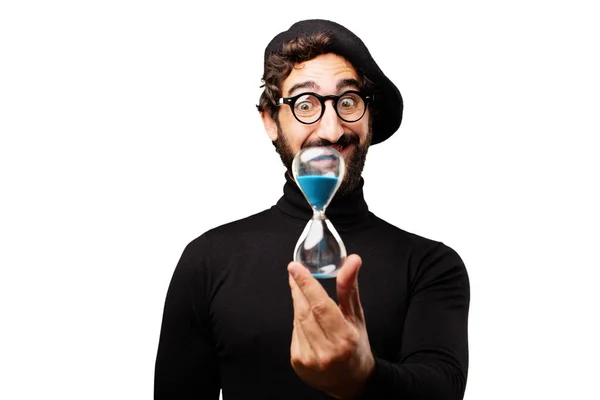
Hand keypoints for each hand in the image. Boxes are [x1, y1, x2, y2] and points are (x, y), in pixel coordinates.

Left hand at [288, 255, 374, 398]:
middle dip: (298, 288)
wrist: (350, 382)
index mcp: (344, 339)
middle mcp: (326, 351)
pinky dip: (299, 320)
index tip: (295, 267)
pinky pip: (294, 332)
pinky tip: (306, 318)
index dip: (306, 284)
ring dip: (299, 303)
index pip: (320, 306)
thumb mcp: (357, 316)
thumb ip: (350, 287)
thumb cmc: (355, 345)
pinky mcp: (297, 362)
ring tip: (302, 291)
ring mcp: (309, 359)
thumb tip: (352, 260)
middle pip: (305, 311)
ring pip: (298, 320)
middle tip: (295, 271)